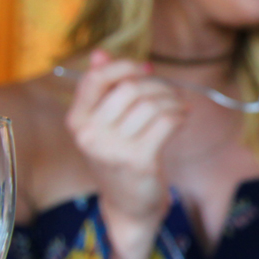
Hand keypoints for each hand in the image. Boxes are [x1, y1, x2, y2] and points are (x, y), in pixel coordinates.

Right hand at [64, 50, 184, 249]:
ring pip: (151, 104)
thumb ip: (102, 91)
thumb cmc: (119, 159)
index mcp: (77, 121)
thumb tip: (100, 53)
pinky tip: (182, 119)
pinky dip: (179, 116)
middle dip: (158, 85)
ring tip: (180, 106)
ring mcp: (113, 149)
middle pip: (130, 88)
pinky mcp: (139, 160)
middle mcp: (90, 134)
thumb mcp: (104, 126)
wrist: (128, 206)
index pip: (95, 78)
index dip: (124, 66)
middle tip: (172, 93)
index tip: (147, 68)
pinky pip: (166, 122)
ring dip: (172, 101)